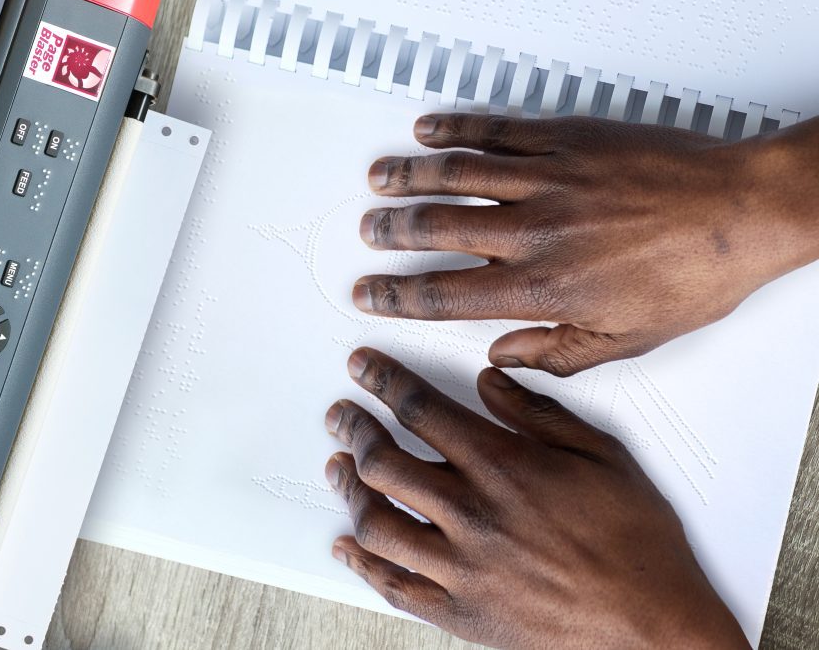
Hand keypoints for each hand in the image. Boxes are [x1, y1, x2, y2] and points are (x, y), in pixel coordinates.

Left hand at [325, 347, 749, 648]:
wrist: (654, 624)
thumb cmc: (636, 543)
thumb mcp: (600, 455)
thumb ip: (536, 414)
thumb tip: (489, 382)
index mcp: (503, 467)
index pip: (420, 409)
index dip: (382, 382)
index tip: (363, 369)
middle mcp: (472, 514)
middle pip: (384, 461)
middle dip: (353, 428)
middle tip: (341, 415)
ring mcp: (461, 567)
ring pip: (377, 522)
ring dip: (349, 489)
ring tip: (338, 467)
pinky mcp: (459, 611)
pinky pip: (393, 585)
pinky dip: (361, 563)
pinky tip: (347, 545)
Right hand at [355, 114, 818, 374]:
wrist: (742, 213)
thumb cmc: (693, 274)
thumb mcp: (625, 341)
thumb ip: (553, 354)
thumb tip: (503, 357)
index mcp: (543, 286)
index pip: (445, 294)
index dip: (396, 295)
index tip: (370, 293)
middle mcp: (535, 231)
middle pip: (437, 227)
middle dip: (390, 231)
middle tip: (366, 232)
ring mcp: (548, 179)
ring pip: (457, 173)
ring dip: (408, 177)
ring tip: (378, 179)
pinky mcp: (567, 141)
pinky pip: (497, 131)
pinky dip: (456, 128)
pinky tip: (429, 130)